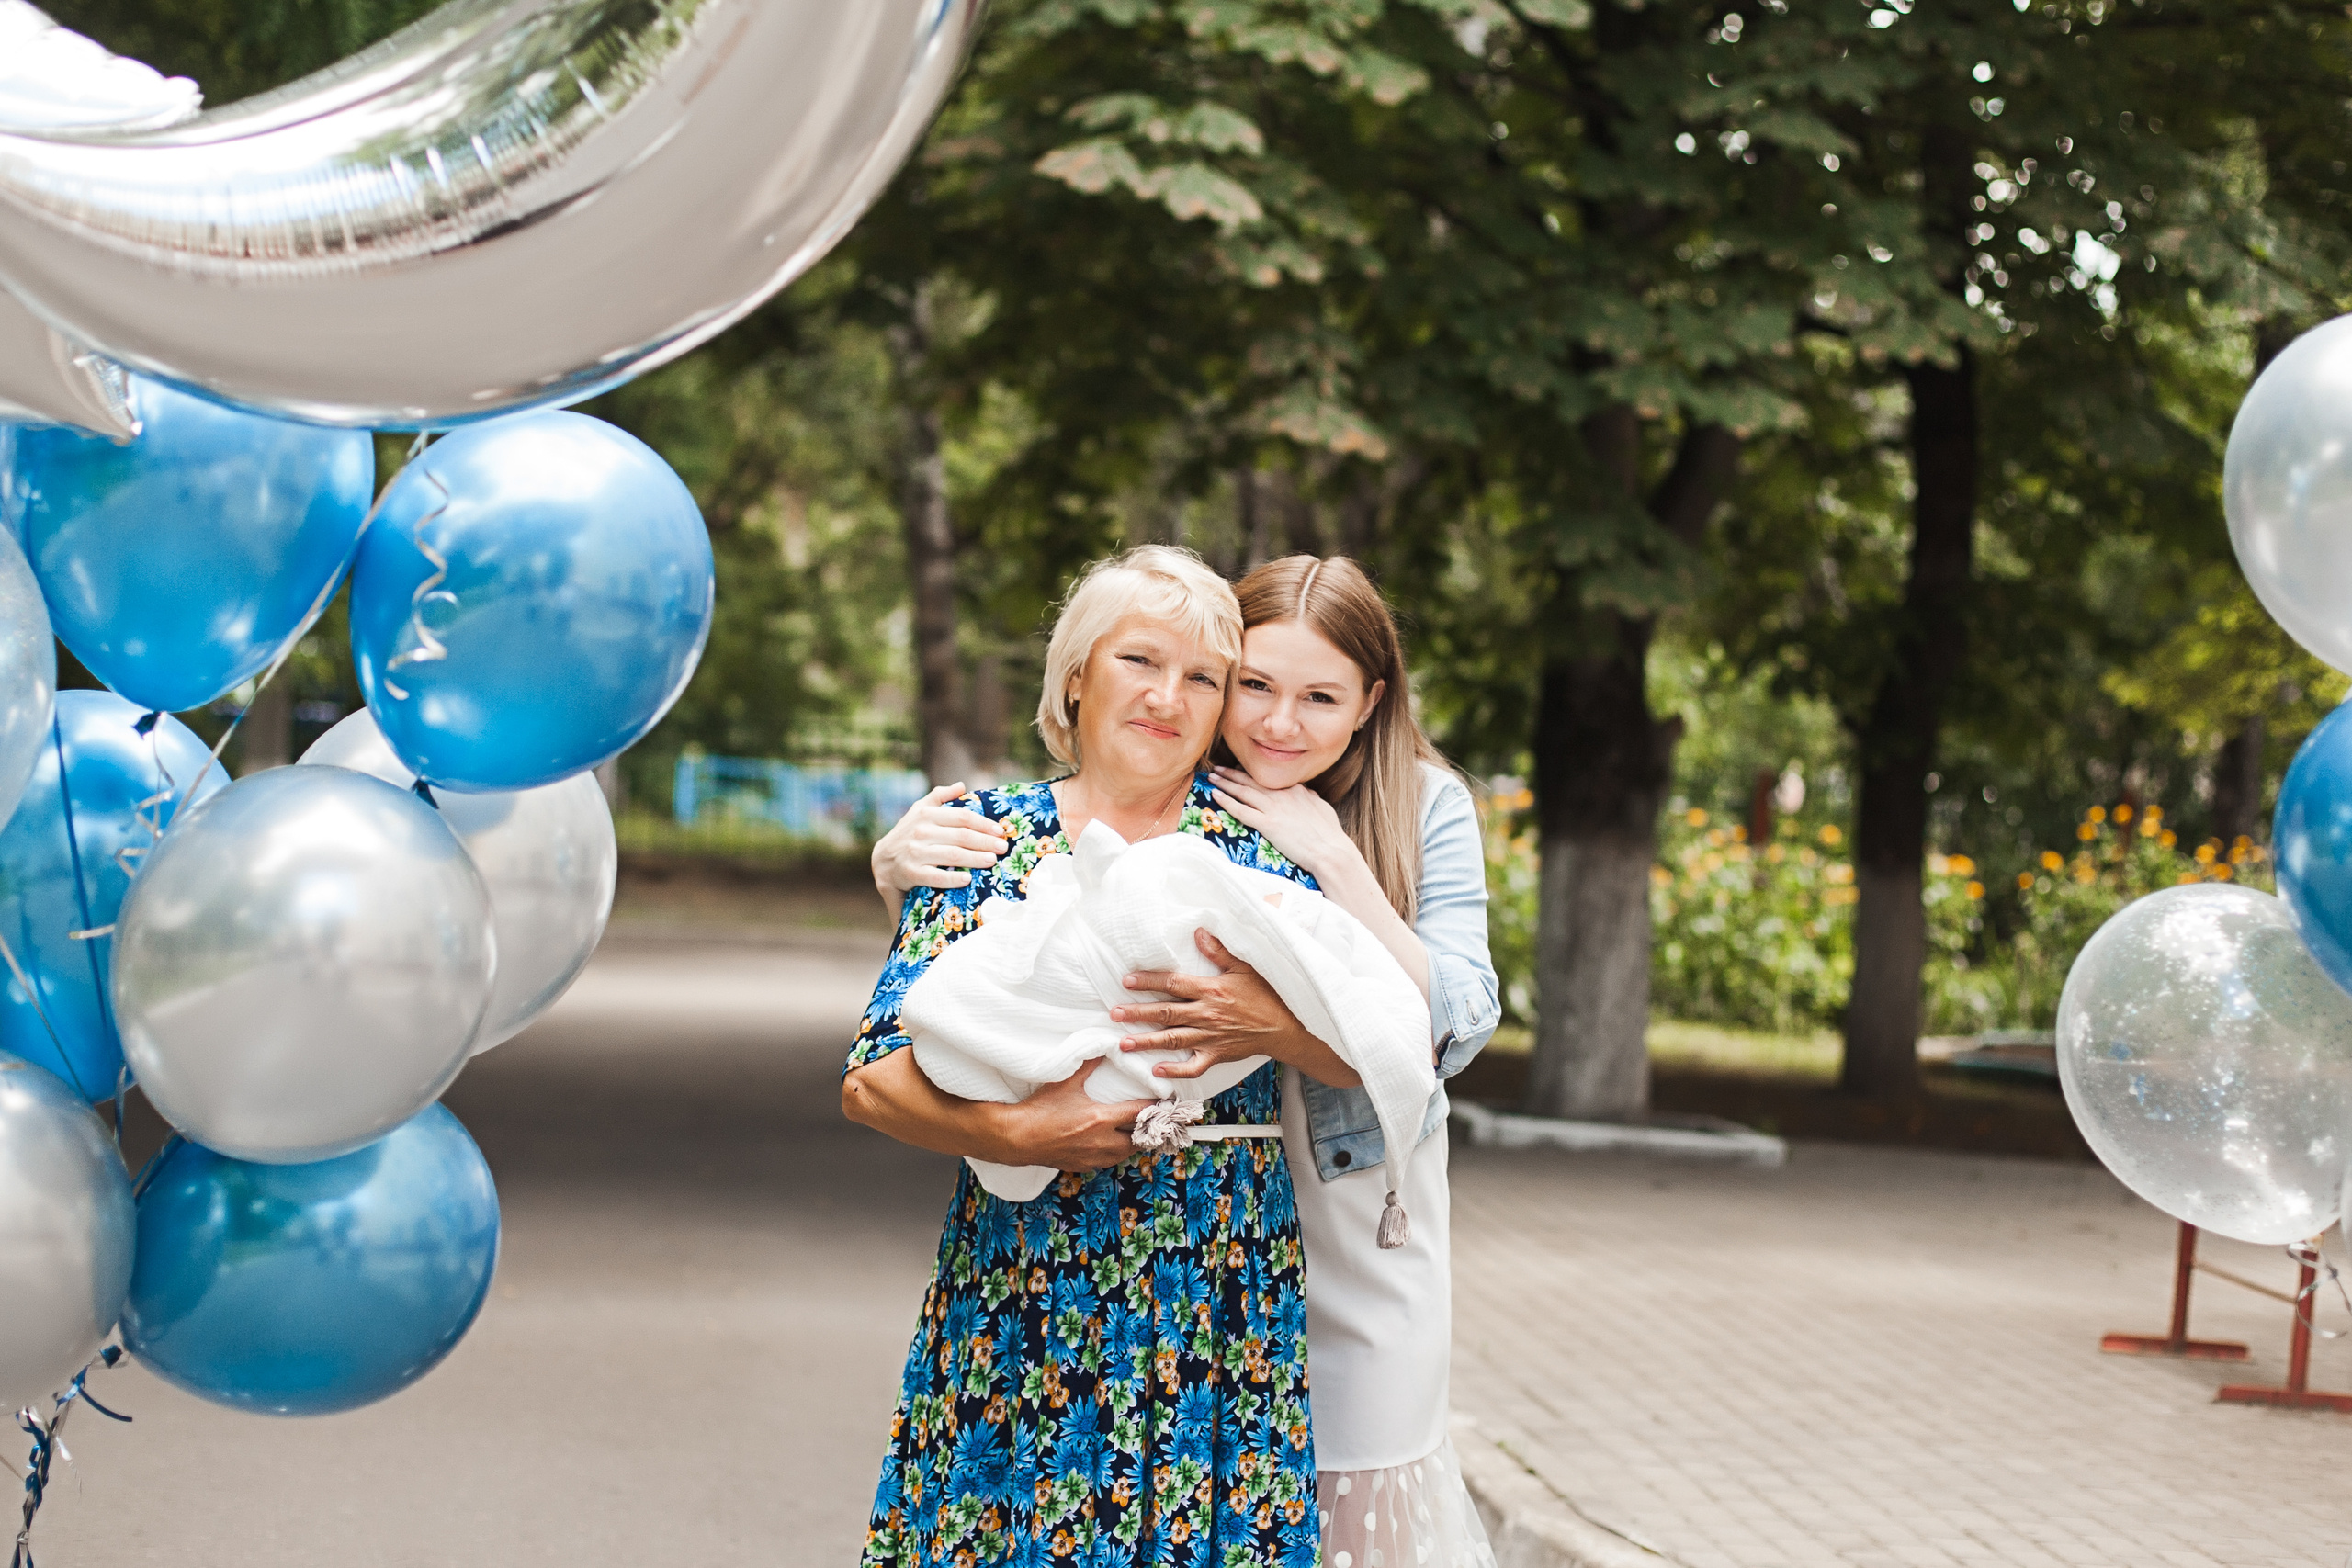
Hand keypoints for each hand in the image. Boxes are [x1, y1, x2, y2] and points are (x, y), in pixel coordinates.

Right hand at [870, 783, 1009, 904]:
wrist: (882, 861)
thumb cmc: (908, 833)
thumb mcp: (919, 810)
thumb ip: (939, 796)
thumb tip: (961, 785)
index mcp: (927, 814)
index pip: (961, 817)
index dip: (983, 823)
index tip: (1000, 830)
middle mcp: (921, 832)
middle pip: (961, 836)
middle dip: (985, 841)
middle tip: (1003, 847)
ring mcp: (916, 853)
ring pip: (951, 855)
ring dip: (974, 858)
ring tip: (992, 860)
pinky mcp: (911, 873)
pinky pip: (934, 877)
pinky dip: (951, 878)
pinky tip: (967, 879)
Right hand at [990, 1060, 1147, 1172]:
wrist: (1018, 1137)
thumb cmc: (1040, 1109)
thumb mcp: (1065, 1082)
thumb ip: (1087, 1064)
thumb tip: (1103, 1047)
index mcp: (1100, 1119)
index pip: (1138, 1114)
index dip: (1153, 1108)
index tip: (1163, 1104)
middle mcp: (1101, 1141)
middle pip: (1137, 1140)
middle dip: (1145, 1130)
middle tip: (1150, 1120)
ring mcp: (1092, 1157)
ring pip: (1124, 1154)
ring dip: (1130, 1144)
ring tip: (1133, 1131)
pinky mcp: (1082, 1166)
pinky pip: (1107, 1162)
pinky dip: (1113, 1153)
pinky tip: (1110, 1144)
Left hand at [1112, 929, 1311, 1078]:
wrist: (1286, 1026)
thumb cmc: (1266, 994)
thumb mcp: (1244, 967)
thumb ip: (1219, 951)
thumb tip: (1198, 931)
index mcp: (1211, 990)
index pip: (1173, 983)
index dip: (1149, 982)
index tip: (1127, 980)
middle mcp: (1207, 1014)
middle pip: (1166, 1013)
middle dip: (1138, 1013)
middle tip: (1114, 1013)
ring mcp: (1211, 1037)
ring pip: (1173, 1040)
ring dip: (1147, 1042)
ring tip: (1123, 1043)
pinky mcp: (1217, 1055)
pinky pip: (1193, 1067)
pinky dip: (1174, 1071)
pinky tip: (1155, 1071)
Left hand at [1207, 766, 1355, 880]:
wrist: (1329, 850)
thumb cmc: (1330, 834)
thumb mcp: (1322, 808)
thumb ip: (1311, 798)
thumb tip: (1306, 792)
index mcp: (1296, 789)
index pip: (1269, 778)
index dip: (1252, 774)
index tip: (1240, 771)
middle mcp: (1282, 794)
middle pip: (1252, 780)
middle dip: (1232, 773)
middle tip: (1218, 768)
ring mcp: (1273, 808)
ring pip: (1243, 791)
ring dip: (1225, 783)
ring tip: (1212, 777)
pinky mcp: (1267, 824)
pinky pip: (1241, 810)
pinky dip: (1227, 802)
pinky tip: (1215, 796)